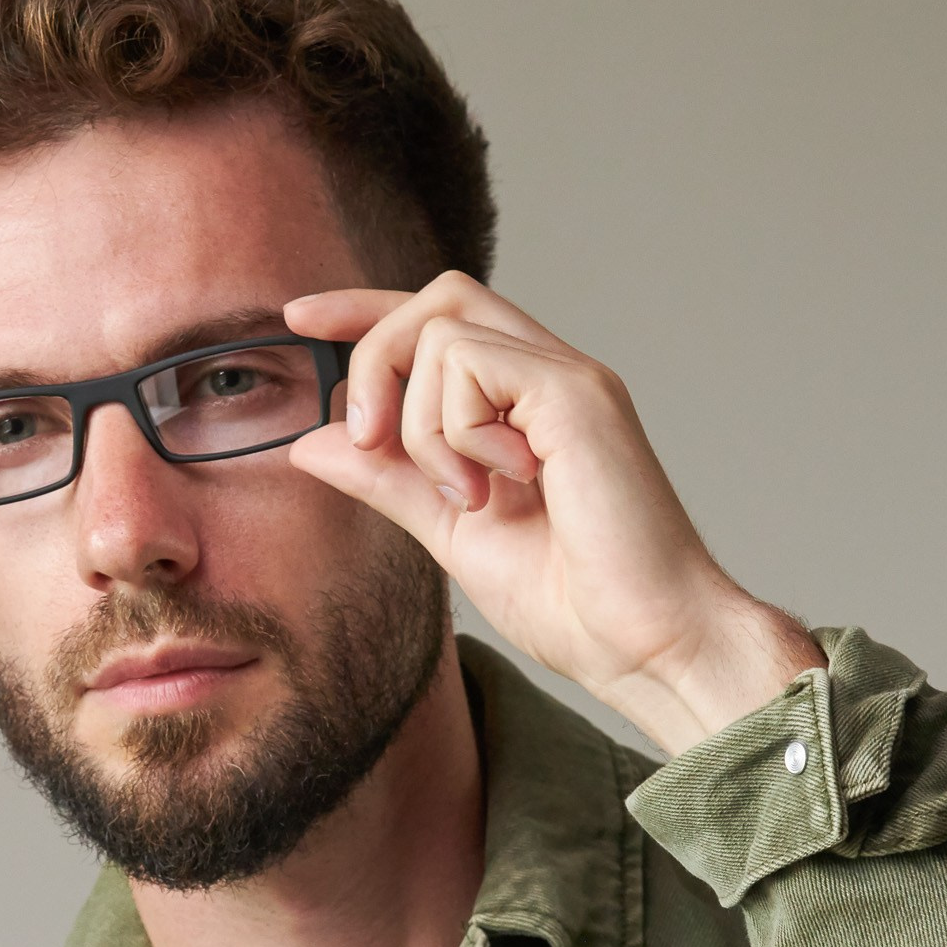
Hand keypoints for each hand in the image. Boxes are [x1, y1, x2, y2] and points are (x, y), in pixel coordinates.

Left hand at [284, 275, 822, 754]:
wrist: (646, 647)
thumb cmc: (576, 605)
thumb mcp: (453, 535)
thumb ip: (390, 481)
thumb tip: (315, 440)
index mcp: (528, 404)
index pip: (441, 318)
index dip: (366, 310)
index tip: (301, 319)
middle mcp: (554, 376)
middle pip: (438, 299)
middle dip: (376, 357)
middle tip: (371, 443)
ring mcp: (570, 379)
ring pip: (443, 335)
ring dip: (423, 428)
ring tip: (470, 499)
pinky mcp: (578, 394)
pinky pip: (473, 367)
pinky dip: (458, 432)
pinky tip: (501, 486)